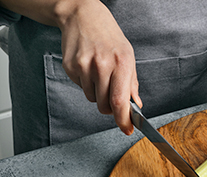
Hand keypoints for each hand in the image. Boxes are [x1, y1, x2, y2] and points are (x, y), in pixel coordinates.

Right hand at [58, 0, 140, 134]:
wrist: (84, 17)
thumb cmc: (109, 37)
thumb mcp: (128, 56)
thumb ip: (132, 83)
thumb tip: (136, 105)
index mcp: (121, 63)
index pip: (120, 101)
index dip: (123, 120)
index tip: (127, 129)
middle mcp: (102, 65)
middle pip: (104, 105)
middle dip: (110, 108)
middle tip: (111, 94)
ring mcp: (84, 66)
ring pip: (92, 99)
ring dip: (97, 94)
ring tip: (99, 73)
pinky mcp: (70, 67)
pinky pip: (81, 88)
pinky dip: (86, 84)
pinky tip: (89, 68)